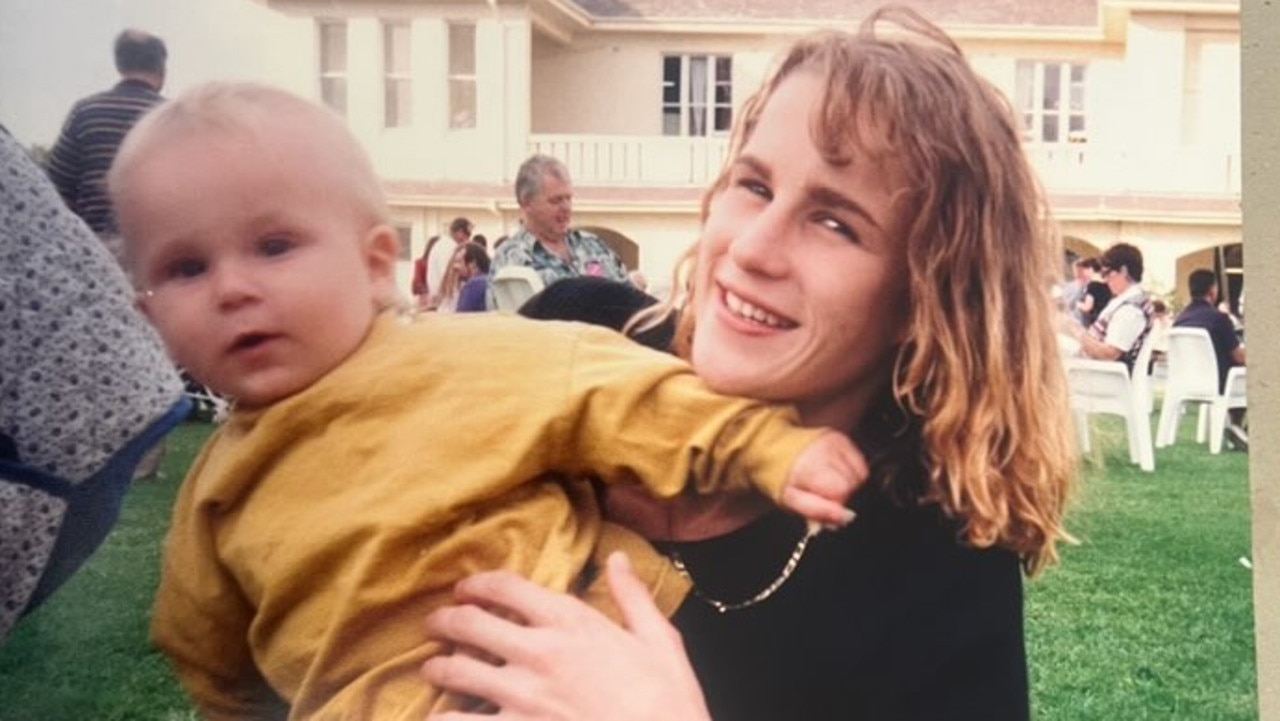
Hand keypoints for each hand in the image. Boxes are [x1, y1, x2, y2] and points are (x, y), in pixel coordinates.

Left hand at [423, 552, 711, 720]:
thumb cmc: (667, 700)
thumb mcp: (660, 639)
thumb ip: (632, 596)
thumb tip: (619, 558)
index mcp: (571, 622)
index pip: (507, 588)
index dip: (477, 583)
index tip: (465, 588)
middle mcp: (539, 653)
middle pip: (470, 624)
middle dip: (445, 621)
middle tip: (435, 624)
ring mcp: (522, 696)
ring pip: (456, 671)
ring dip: (439, 667)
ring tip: (432, 668)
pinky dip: (444, 718)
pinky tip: (439, 716)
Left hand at [780, 431, 865, 528]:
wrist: (774, 449)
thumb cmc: (781, 477)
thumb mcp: (791, 501)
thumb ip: (818, 511)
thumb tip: (845, 517)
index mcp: (809, 467)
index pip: (842, 490)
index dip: (837, 504)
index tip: (827, 507)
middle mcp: (825, 450)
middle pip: (853, 483)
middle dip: (843, 495)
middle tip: (825, 495)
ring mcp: (836, 443)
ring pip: (860, 474)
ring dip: (850, 485)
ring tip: (829, 483)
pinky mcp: (843, 439)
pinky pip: (861, 463)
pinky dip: (853, 473)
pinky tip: (837, 474)